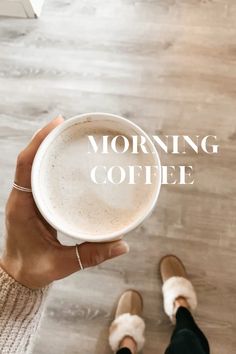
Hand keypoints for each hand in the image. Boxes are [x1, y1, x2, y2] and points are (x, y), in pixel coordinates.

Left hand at [0, 117, 128, 288]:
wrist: (18, 276)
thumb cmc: (34, 269)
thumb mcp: (61, 264)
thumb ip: (91, 255)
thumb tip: (122, 245)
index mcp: (21, 207)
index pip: (25, 165)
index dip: (39, 142)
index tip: (56, 124)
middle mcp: (22, 197)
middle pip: (30, 158)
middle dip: (46, 138)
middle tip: (68, 124)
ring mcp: (27, 198)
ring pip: (34, 165)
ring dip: (48, 147)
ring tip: (68, 134)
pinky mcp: (34, 201)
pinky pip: (39, 175)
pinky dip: (50, 162)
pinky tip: (66, 158)